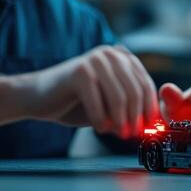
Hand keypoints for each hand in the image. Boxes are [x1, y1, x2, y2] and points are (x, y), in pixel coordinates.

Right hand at [17, 45, 158, 138]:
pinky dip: (100, 120)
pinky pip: (99, 102)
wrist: (37, 97)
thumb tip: (153, 126)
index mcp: (121, 57)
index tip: (149, 130)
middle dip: (136, 118)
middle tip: (131, 136)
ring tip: (115, 133)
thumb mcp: (108, 105)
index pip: (145, 84)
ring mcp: (95, 59)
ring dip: (120, 121)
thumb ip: (129, 110)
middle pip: (135, 91)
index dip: (150, 110)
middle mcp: (111, 53)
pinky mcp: (79, 70)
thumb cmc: (75, 102)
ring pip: (120, 97)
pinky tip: (98, 128)